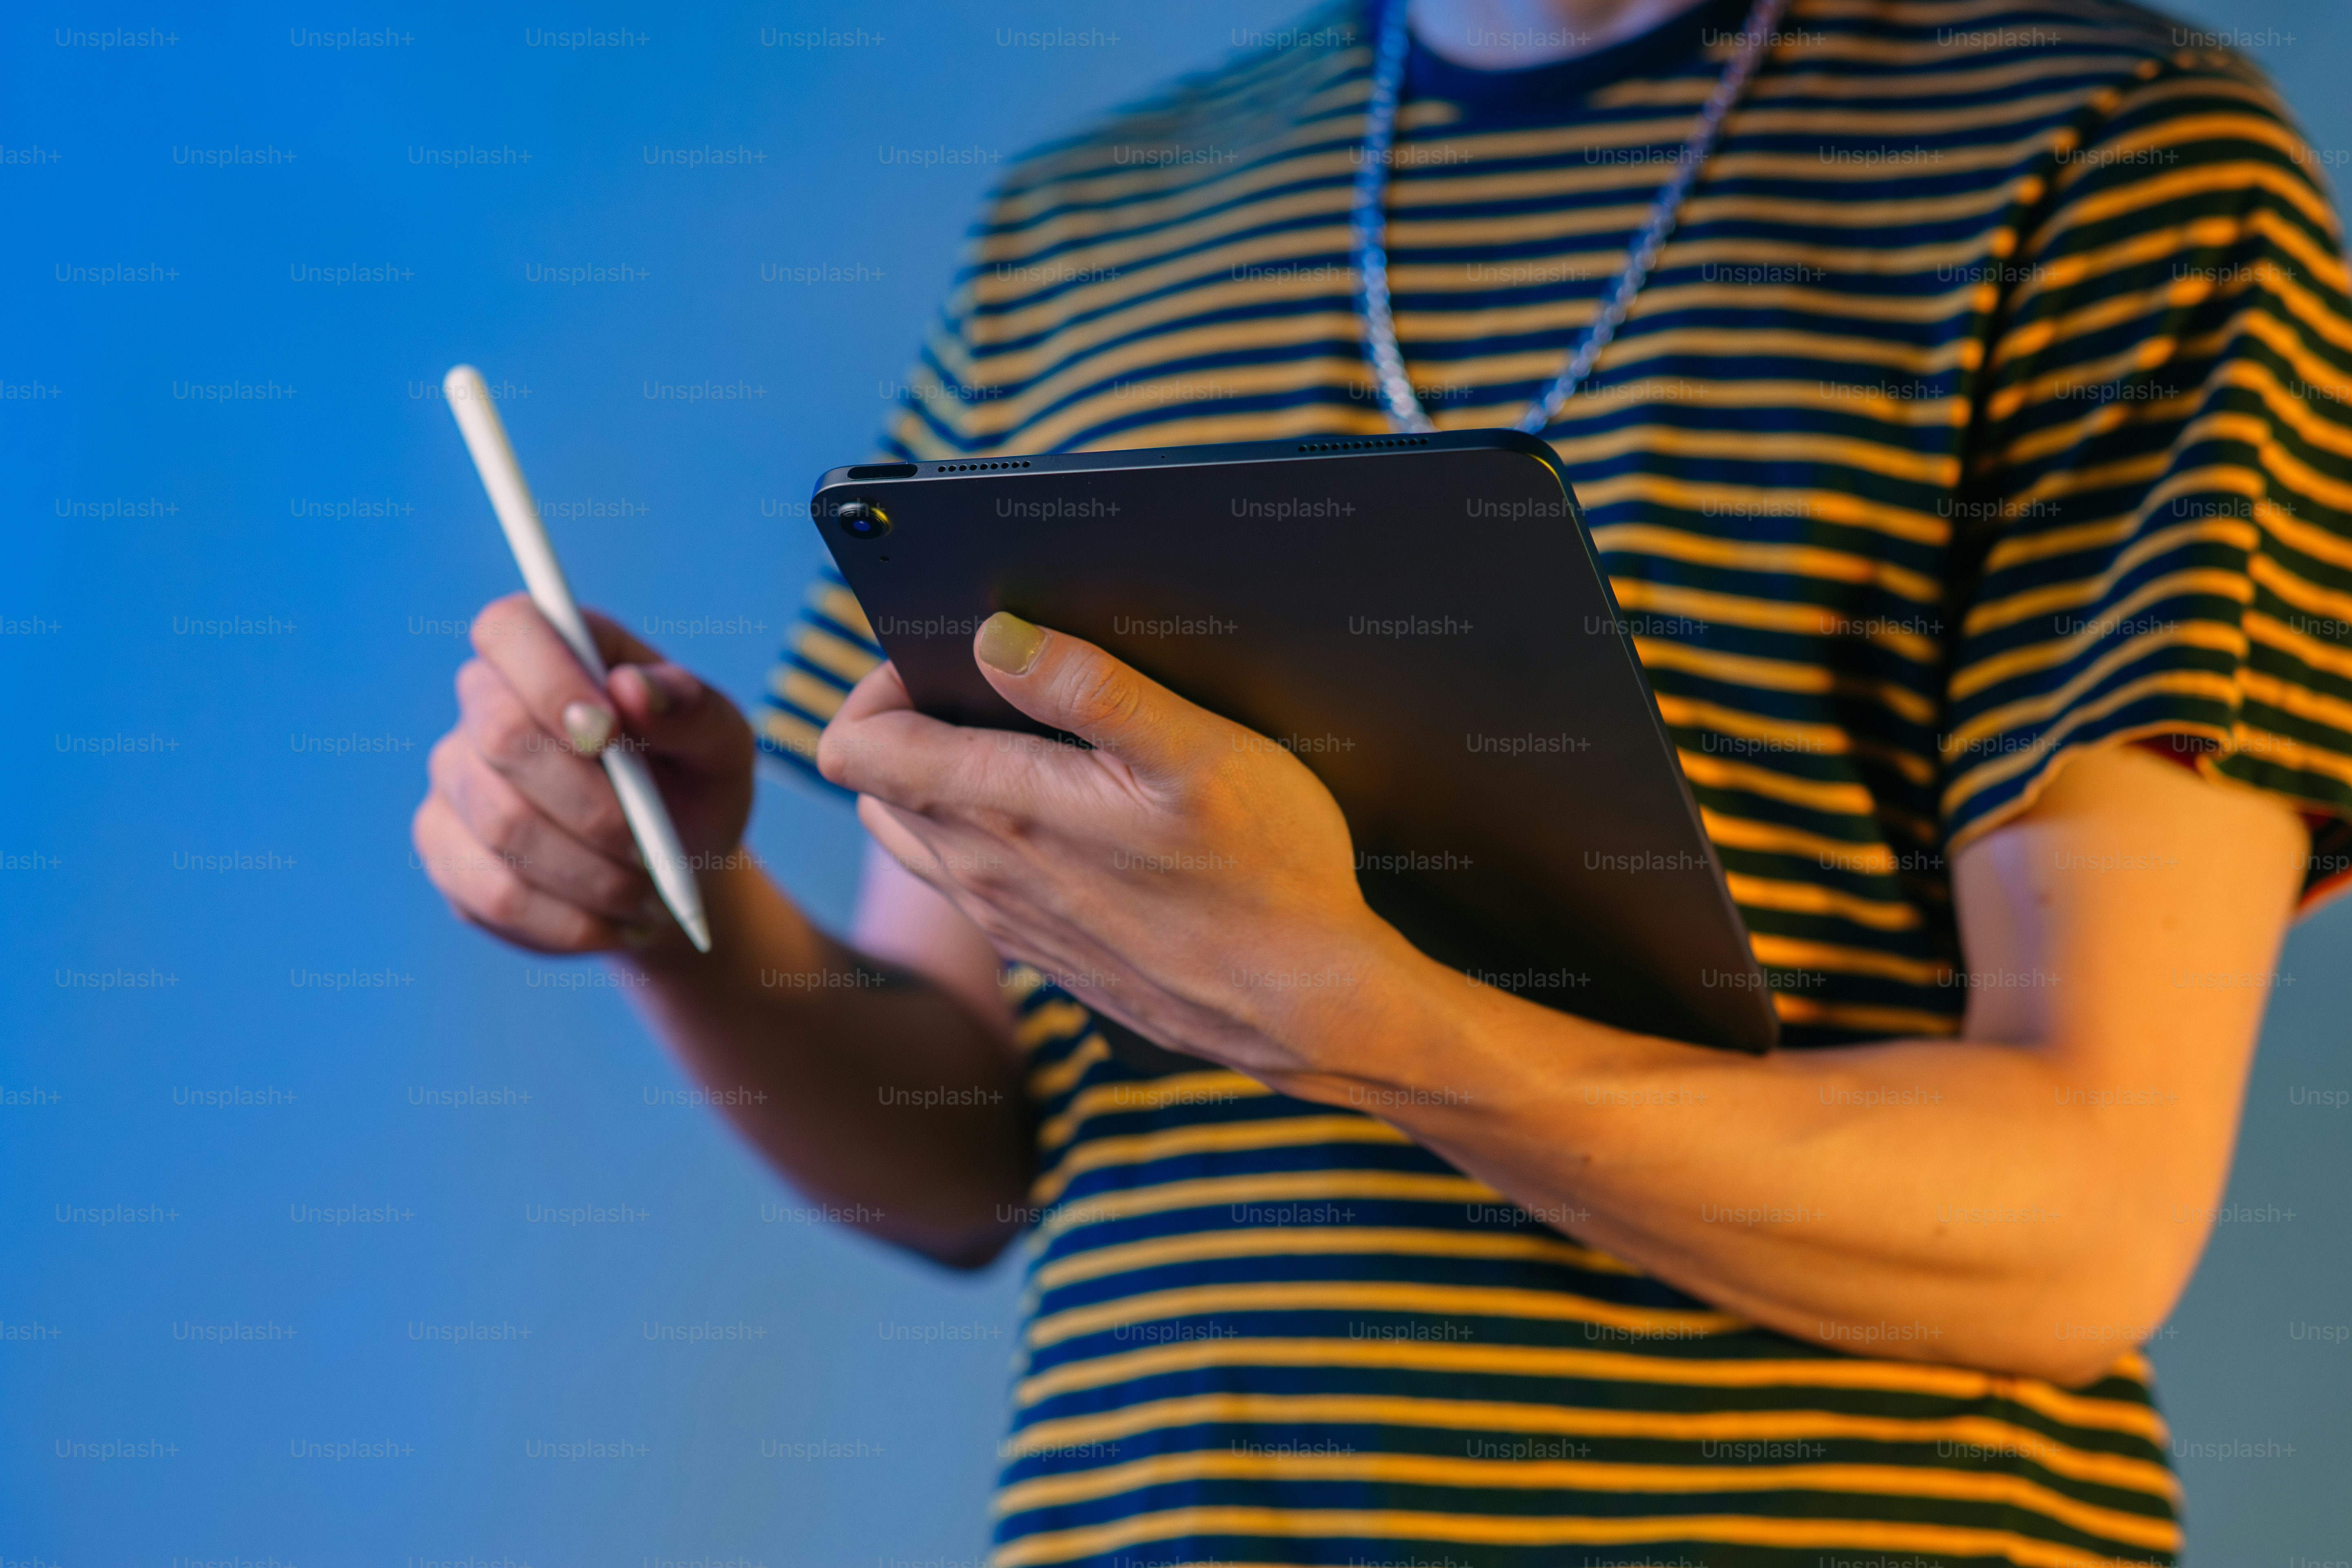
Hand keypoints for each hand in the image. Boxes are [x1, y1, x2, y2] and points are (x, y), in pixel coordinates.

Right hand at [412, 593, 753, 952]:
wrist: (672, 868)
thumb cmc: (695, 783)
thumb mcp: (724, 744)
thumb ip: (692, 709)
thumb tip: (633, 689)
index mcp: (553, 648)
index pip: (511, 629)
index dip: (549, 677)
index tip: (609, 733)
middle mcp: (485, 703)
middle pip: (502, 736)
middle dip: (593, 804)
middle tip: (654, 847)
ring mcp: (455, 778)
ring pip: (502, 826)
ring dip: (592, 872)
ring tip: (651, 893)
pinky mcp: (447, 851)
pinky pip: (494, 893)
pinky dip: (571, 920)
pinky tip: (618, 924)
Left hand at [816, 612, 1403, 1080]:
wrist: (1306, 1009)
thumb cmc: (1267, 874)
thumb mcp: (1199, 753)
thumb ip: (1092, 687)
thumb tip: (993, 636)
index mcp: (999, 810)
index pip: (853, 744)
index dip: (883, 681)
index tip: (953, 655)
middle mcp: (979, 873)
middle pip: (876, 783)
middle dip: (913, 721)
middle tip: (998, 691)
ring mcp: (1004, 920)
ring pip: (915, 834)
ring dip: (945, 780)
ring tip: (1030, 746)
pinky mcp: (1039, 950)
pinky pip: (969, 880)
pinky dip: (988, 833)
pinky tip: (1071, 817)